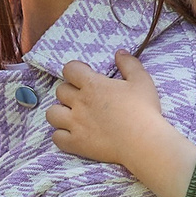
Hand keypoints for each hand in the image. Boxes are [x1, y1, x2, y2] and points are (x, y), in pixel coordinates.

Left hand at [45, 51, 195, 196]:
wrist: (143, 142)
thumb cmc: (144, 110)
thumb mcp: (141, 80)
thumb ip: (129, 64)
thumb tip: (118, 53)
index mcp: (93, 85)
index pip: (69, 69)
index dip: (75, 70)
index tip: (85, 75)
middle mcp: (79, 103)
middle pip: (60, 90)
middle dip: (69, 91)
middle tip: (83, 97)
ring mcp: (75, 124)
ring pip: (51, 113)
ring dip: (60, 112)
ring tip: (72, 116)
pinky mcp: (76, 143)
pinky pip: (56, 138)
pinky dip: (61, 136)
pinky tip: (73, 134)